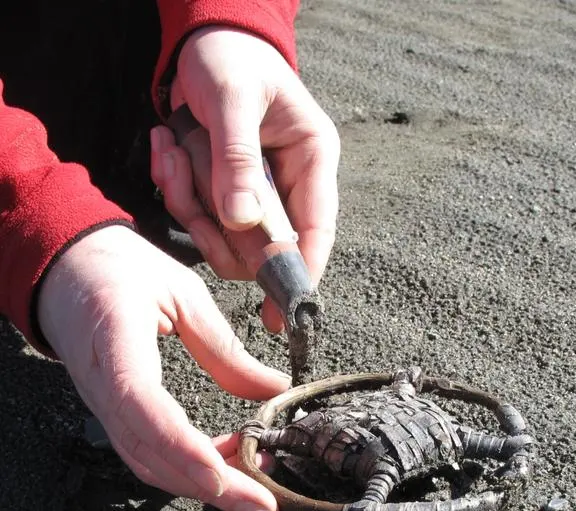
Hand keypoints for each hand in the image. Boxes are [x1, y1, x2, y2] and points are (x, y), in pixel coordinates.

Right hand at [37, 225, 288, 510]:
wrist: (66, 271)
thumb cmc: (124, 271)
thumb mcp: (183, 294)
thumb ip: (226, 348)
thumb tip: (277, 390)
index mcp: (115, 341)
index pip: (143, 406)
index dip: (183, 447)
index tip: (225, 476)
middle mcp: (101, 385)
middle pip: (151, 454)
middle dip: (211, 488)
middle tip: (265, 509)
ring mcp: (102, 407)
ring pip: (150, 464)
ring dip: (205, 485)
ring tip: (259, 489)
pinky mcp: (114, 415)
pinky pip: (149, 454)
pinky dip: (190, 469)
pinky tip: (229, 464)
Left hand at [150, 26, 339, 332]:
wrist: (205, 43)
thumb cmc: (230, 60)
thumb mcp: (233, 99)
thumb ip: (238, 159)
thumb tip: (242, 221)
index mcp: (311, 160)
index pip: (316, 230)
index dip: (301, 272)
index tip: (284, 312)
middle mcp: (290, 185)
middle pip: (263, 245)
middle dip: (219, 224)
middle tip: (187, 180)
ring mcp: (259, 193)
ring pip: (227, 237)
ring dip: (191, 201)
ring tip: (174, 149)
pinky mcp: (230, 194)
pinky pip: (202, 217)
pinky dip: (176, 187)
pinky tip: (169, 145)